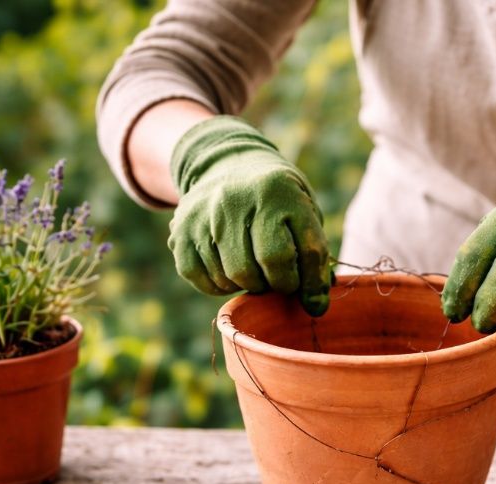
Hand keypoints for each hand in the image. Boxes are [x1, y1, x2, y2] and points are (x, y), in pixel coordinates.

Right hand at [168, 116, 332, 315]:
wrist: (229, 165)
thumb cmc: (278, 201)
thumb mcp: (304, 212)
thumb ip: (314, 257)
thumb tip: (315, 306)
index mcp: (274, 191)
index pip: (287, 254)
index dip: (301, 283)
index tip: (306, 291)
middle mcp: (233, 199)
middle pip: (253, 271)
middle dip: (272, 285)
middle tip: (277, 278)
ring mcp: (201, 215)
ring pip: (228, 278)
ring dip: (246, 286)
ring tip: (256, 270)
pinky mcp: (180, 232)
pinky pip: (201, 279)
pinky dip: (220, 286)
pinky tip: (231, 272)